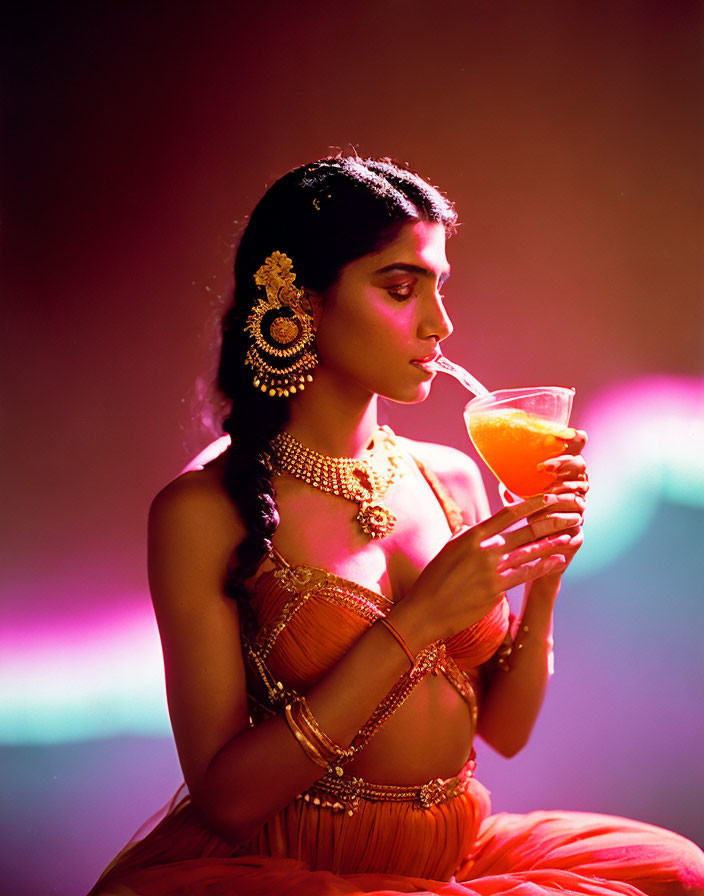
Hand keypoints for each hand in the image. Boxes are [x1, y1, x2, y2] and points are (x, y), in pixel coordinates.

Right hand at [406, 491, 584, 640]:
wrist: (426, 610)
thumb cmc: (434, 579)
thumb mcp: (447, 549)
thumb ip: (463, 535)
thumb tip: (473, 525)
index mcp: (472, 535)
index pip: (508, 513)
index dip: (532, 504)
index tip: (549, 497)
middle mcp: (484, 549)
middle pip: (525, 530)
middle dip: (552, 521)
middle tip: (571, 514)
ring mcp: (491, 569)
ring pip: (530, 552)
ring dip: (553, 542)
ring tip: (571, 534)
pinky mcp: (496, 589)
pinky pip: (526, 574)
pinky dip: (544, 566)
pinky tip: (558, 561)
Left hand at [527, 428, 588, 585]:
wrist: (532, 560)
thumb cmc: (525, 522)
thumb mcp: (516, 500)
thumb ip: (513, 486)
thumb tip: (501, 476)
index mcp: (564, 476)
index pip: (576, 451)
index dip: (575, 440)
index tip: (564, 432)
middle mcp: (576, 491)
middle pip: (581, 469)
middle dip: (564, 465)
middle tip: (543, 467)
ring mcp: (579, 512)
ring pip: (578, 496)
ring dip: (560, 494)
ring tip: (544, 496)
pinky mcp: (577, 535)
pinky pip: (574, 524)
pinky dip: (559, 520)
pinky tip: (546, 520)